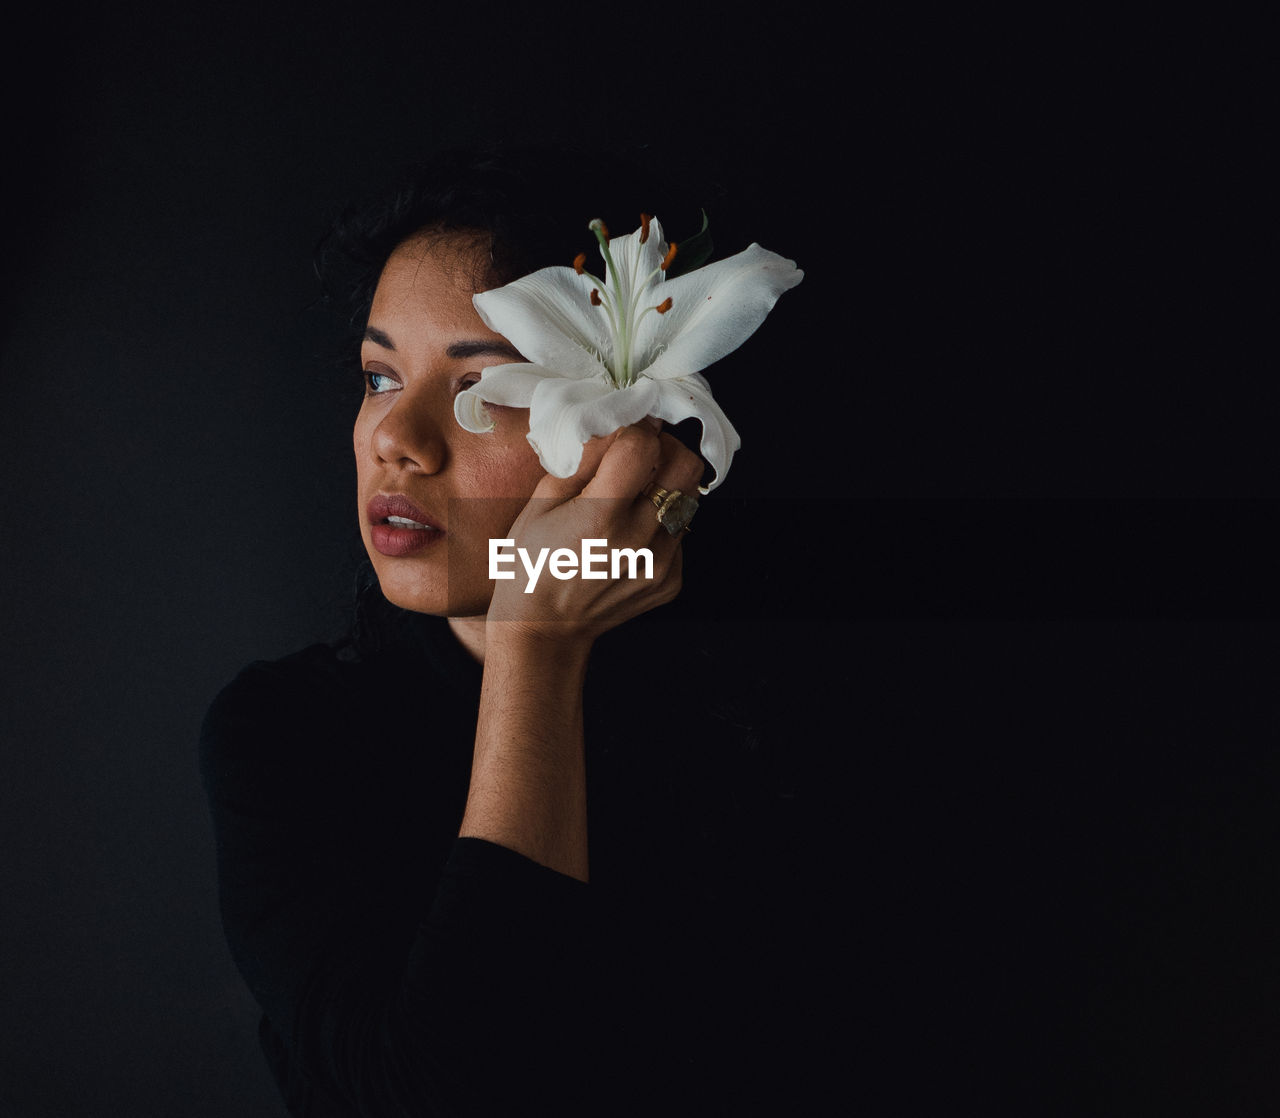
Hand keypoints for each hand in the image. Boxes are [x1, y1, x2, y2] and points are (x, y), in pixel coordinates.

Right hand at [488, 419, 704, 644]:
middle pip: (686, 465)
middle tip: (640, 453)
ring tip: (632, 495)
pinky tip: (630, 533)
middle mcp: (639, 540)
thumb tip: (616, 423)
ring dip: (665, 485)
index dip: (635, 427)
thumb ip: (583, 459)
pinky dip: (661, 522)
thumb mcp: (540, 502)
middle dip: (666, 447)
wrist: (544, 631)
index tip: (625, 428)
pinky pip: (680, 533)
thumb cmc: (531, 563)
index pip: (644, 445)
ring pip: (688, 498)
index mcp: (601, 516)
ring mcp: (660, 564)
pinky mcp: (671, 581)